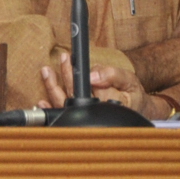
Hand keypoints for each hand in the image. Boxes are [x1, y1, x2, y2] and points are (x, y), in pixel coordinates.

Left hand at [38, 51, 169, 119]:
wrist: (138, 112)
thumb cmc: (134, 96)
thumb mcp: (129, 81)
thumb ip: (113, 75)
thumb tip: (93, 74)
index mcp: (106, 103)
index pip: (87, 86)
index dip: (77, 72)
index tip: (71, 59)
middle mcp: (92, 112)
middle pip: (73, 92)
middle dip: (66, 74)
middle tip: (64, 58)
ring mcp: (83, 117)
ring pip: (63, 103)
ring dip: (52, 87)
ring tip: (46, 71)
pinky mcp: (78, 119)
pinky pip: (60, 115)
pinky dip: (49, 108)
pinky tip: (41, 100)